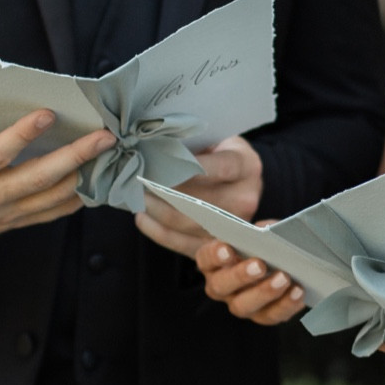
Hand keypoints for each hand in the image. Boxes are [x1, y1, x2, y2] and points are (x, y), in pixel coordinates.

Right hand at [0, 70, 114, 249]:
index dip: (22, 135)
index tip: (47, 113)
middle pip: (36, 178)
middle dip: (73, 156)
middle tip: (102, 136)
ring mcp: (1, 214)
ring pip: (49, 197)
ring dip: (83, 175)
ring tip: (108, 153)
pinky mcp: (11, 222)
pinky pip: (49, 213)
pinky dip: (75, 199)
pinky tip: (96, 180)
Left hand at [133, 134, 263, 257]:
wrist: (240, 180)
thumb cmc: (219, 153)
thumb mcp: (216, 138)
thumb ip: (194, 143)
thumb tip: (155, 148)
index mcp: (247, 166)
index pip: (220, 167)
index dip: (190, 168)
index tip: (161, 163)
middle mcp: (245, 198)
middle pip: (200, 201)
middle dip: (163, 190)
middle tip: (138, 180)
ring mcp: (234, 226)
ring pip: (187, 223)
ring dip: (156, 210)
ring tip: (138, 197)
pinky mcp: (219, 245)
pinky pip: (183, 244)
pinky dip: (158, 232)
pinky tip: (143, 217)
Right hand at [195, 240, 306, 325]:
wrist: (282, 260)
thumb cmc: (264, 242)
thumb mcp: (261, 231)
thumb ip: (260, 231)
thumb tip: (269, 233)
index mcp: (214, 261)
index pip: (206, 259)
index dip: (214, 256)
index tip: (227, 249)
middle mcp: (221, 286)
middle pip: (220, 286)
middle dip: (240, 276)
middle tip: (259, 265)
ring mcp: (240, 303)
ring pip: (243, 306)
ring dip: (264, 293)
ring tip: (283, 278)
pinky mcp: (262, 315)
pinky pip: (270, 315)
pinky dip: (285, 304)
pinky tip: (298, 291)